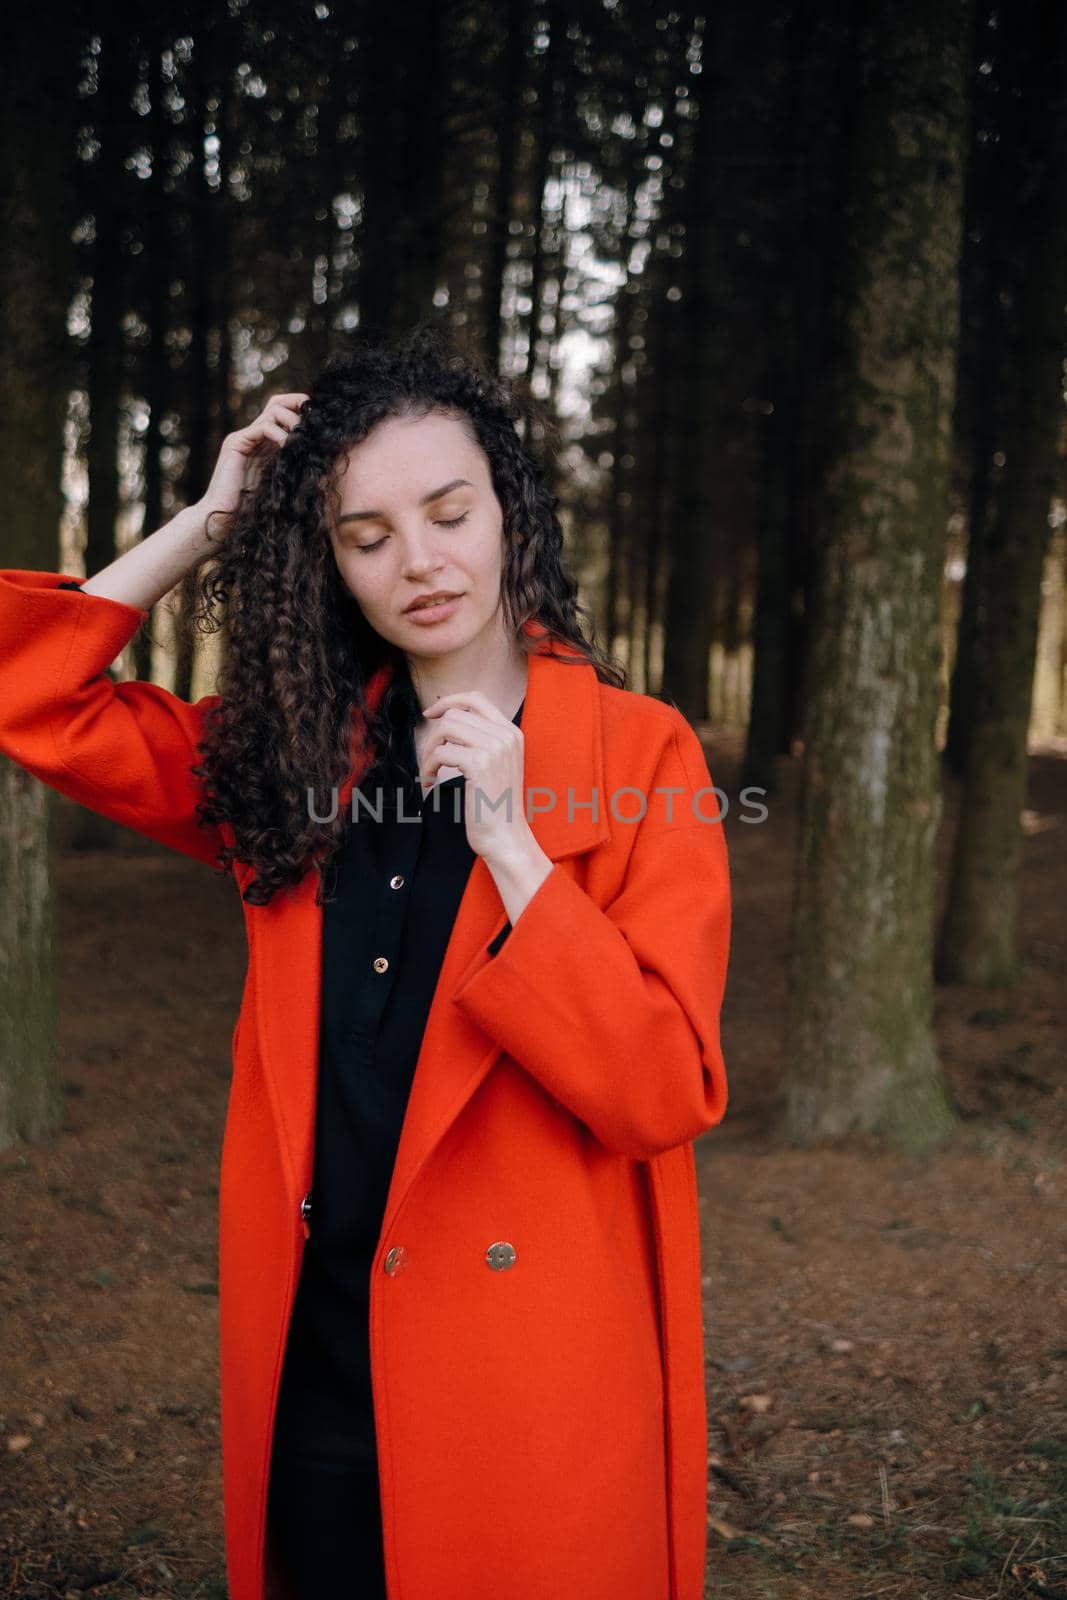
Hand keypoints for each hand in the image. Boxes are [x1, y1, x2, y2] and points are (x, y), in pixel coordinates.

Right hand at [195, 392, 309, 528]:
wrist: (224, 517)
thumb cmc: (255, 508)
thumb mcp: (284, 481)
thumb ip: (295, 465)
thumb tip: (322, 456)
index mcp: (264, 442)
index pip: (282, 412)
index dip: (301, 410)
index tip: (322, 419)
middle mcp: (252, 435)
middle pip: (277, 403)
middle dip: (299, 405)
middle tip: (317, 418)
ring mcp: (243, 437)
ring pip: (272, 412)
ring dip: (293, 422)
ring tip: (304, 438)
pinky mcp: (235, 443)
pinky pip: (262, 428)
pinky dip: (279, 434)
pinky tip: (290, 447)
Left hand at [420, 690, 533, 863]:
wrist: (505, 835)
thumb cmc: (495, 805)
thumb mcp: (495, 764)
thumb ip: (480, 740)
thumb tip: (447, 719)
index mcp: (512, 733)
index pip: (476, 698)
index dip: (449, 702)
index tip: (431, 714)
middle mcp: (506, 735)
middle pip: (455, 714)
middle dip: (434, 736)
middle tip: (429, 760)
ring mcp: (494, 748)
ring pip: (446, 729)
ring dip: (429, 751)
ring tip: (429, 771)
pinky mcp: (479, 763)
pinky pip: (441, 752)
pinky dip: (428, 766)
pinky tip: (430, 782)